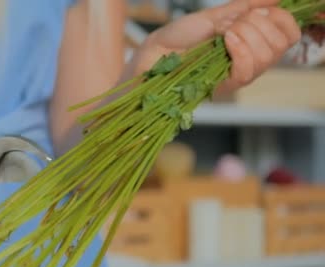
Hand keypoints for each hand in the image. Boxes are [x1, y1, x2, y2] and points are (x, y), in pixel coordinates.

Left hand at [129, 0, 301, 93]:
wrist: (151, 57)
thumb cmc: (177, 39)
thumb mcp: (214, 17)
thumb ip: (244, 8)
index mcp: (251, 44)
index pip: (289, 35)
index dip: (282, 19)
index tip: (259, 10)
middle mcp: (248, 61)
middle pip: (282, 44)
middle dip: (262, 23)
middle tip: (234, 23)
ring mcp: (235, 74)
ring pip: (267, 55)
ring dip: (249, 34)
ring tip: (225, 32)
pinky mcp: (222, 86)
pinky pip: (247, 71)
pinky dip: (240, 49)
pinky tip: (226, 40)